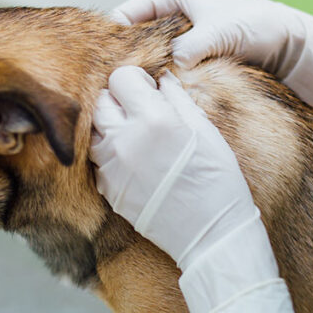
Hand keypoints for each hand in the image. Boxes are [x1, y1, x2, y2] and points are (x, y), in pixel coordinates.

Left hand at [90, 66, 300, 312]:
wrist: (210, 234)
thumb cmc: (218, 181)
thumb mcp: (206, 132)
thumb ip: (178, 100)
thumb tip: (162, 80)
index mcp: (154, 119)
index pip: (121, 78)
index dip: (136, 81)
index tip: (148, 90)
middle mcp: (125, 140)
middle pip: (102, 101)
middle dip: (120, 101)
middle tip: (142, 112)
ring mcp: (112, 167)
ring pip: (95, 131)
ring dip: (112, 127)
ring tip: (138, 137)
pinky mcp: (108, 189)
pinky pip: (98, 160)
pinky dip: (112, 154)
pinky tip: (136, 162)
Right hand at [111, 0, 312, 125]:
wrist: (288, 42)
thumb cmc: (258, 25)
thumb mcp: (223, 31)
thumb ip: (195, 44)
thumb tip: (174, 61)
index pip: (123, 16)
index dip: (110, 42)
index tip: (103, 70)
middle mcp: (168, 14)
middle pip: (130, 40)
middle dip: (123, 64)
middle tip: (112, 92)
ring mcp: (177, 37)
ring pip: (146, 59)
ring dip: (142, 78)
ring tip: (131, 102)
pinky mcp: (188, 57)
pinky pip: (164, 71)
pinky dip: (159, 85)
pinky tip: (154, 104)